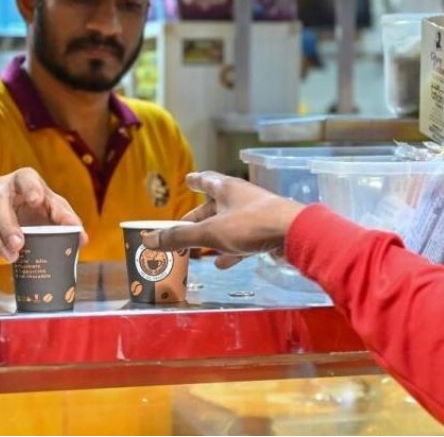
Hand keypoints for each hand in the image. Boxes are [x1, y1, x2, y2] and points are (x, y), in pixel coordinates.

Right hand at [0, 168, 85, 262]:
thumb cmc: (34, 205)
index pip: (25, 178)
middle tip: (20, 243)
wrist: (2, 204)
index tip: (37, 200)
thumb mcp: (50, 204)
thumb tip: (82, 238)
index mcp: (22, 180)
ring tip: (12, 257)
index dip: (31, 187)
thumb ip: (65, 217)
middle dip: (8, 224)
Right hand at [141, 172, 304, 268]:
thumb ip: (180, 237)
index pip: (206, 181)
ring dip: (212, 236)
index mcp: (226, 189)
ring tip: (197, 250)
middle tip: (183, 227)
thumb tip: (148, 239)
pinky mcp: (267, 232)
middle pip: (214, 206)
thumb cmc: (250, 225)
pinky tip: (221, 264)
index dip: (195, 181)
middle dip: (198, 218)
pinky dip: (229, 250)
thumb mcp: (210, 233)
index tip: (187, 179)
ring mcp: (256, 215)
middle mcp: (241, 198)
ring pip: (228, 224)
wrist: (295, 234)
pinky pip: (242, 240)